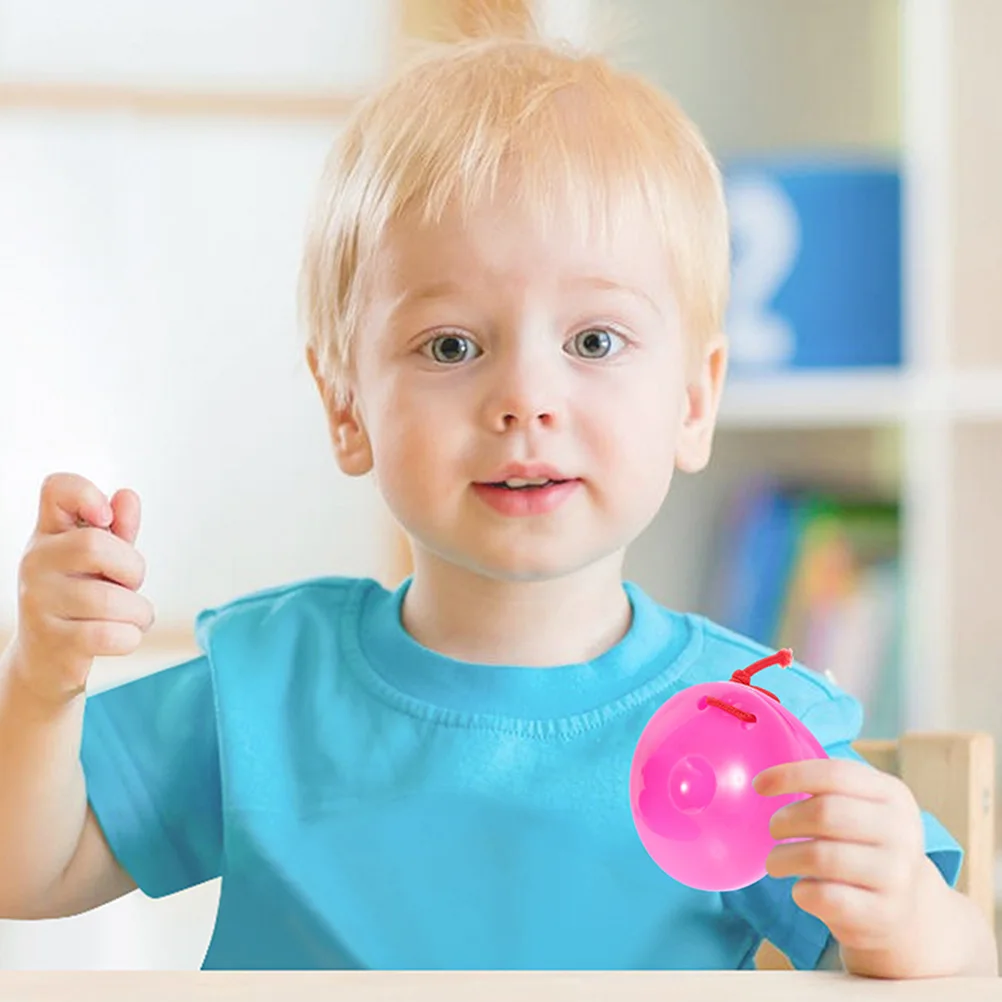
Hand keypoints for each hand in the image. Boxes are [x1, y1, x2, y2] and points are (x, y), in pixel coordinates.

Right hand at [10, 473, 154, 703]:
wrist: (47, 660)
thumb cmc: (83, 600)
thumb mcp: (103, 561)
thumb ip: (119, 529)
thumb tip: (127, 496)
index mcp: (50, 533)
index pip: (56, 488)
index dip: (87, 494)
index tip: (105, 518)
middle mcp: (36, 561)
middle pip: (95, 545)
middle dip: (132, 568)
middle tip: (130, 584)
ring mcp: (38, 601)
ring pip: (111, 599)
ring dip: (139, 612)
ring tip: (133, 616)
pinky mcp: (52, 640)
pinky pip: (110, 635)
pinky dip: (130, 637)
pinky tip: (123, 636)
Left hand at [754, 757, 929, 961]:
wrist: (904, 909)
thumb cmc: (864, 846)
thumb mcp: (859, 808)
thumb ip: (824, 789)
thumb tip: (764, 779)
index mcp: (892, 794)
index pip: (836, 774)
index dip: (791, 775)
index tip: (758, 785)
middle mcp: (902, 831)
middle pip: (825, 813)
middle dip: (785, 820)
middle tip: (773, 829)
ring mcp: (897, 875)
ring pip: (821, 857)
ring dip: (784, 858)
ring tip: (775, 862)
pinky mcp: (885, 914)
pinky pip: (826, 897)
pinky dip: (802, 892)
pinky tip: (801, 890)